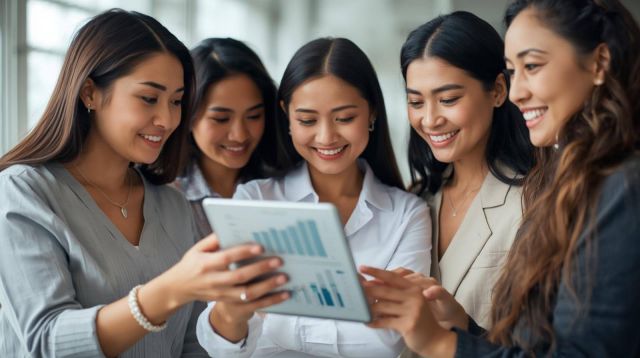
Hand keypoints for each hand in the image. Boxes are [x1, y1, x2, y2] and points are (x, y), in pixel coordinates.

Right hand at [158, 234, 287, 308]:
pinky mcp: (227, 302)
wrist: (178, 288)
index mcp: (206, 264)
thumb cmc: (192, 264)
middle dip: (260, 269)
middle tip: (279, 261)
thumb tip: (231, 227)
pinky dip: (268, 300)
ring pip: (247, 293)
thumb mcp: (198, 248)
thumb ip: (214, 239)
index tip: (260, 247)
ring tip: (284, 278)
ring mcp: (221, 294)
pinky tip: (282, 295)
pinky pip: (250, 304)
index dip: (243, 252)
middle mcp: (214, 280)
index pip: (227, 258)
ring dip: (267, 287)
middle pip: (240, 276)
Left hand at [360, 266, 456, 357]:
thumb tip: (370, 286)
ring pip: (383, 306)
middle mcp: (414, 296)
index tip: (362, 267)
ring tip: (360, 309)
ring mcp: (412, 310)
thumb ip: (395, 293)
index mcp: (413, 288)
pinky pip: (385, 321)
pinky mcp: (408, 324)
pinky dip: (374, 322)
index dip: (376, 271)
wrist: (435, 338)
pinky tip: (368, 322)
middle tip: (354, 290)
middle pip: (385, 290)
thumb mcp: (410, 301)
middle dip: (368, 290)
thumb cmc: (418, 318)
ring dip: (369, 308)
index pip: (392, 276)